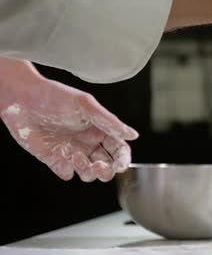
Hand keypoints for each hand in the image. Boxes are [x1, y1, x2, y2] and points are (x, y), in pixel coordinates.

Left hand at [1, 71, 137, 181]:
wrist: (21, 99)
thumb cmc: (54, 96)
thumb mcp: (86, 105)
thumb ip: (110, 122)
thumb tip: (132, 135)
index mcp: (100, 129)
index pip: (119, 149)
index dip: (123, 159)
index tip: (120, 166)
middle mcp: (88, 142)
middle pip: (107, 165)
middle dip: (106, 171)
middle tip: (99, 167)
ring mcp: (72, 152)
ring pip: (89, 173)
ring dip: (87, 171)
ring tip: (75, 157)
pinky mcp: (54, 159)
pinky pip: (66, 173)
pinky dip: (67, 170)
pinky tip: (61, 157)